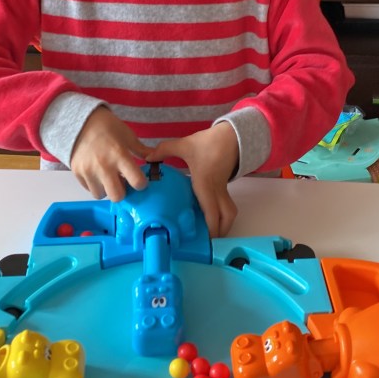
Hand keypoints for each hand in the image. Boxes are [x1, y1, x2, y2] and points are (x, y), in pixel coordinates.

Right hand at [70, 106, 149, 200]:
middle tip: (122, 182)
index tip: (139, 180)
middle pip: (117, 196)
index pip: (137, 182)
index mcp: (120, 155)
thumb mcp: (128, 136)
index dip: (141, 183)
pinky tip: (97, 173)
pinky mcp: (77, 173)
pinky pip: (88, 189)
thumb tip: (157, 159)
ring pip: (101, 195)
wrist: (80, 121)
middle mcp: (104, 166)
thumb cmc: (108, 127)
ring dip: (106, 189)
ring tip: (107, 177)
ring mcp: (88, 171)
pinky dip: (94, 185)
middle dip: (122, 192)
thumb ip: (142, 151)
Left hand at [146, 122, 238, 237]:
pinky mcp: (225, 187)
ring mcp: (223, 189)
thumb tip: (147, 157)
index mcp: (205, 183)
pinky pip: (226, 206)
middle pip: (225, 217)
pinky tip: (211, 218)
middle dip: (219, 232)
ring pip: (230, 213)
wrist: (232, 136)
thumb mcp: (184, 144)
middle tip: (208, 242)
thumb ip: (164, 150)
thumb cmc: (208, 142)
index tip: (203, 238)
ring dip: (224, 225)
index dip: (209, 226)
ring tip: (212, 234)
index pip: (210, 210)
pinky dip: (222, 216)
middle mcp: (216, 190)